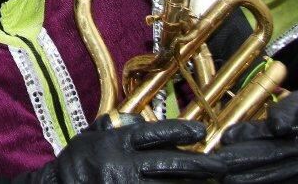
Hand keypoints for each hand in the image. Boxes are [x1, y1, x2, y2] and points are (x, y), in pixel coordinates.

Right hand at [9, 114, 225, 182]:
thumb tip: (140, 121)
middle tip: (221, 165)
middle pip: (168, 164)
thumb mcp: (91, 137)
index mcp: (114, 144)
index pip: (152, 135)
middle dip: (198, 166)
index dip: (179, 133)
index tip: (201, 133)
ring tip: (213, 183)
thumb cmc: (75, 163)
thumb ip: (115, 128)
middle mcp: (120, 166)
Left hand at [215, 91, 297, 183]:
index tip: (224, 139)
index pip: (267, 137)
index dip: (242, 138)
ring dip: (245, 178)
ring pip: (271, 180)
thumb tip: (275, 125)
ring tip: (225, 176)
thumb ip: (286, 108)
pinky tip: (244, 181)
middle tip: (215, 164)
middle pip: (265, 161)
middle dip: (237, 163)